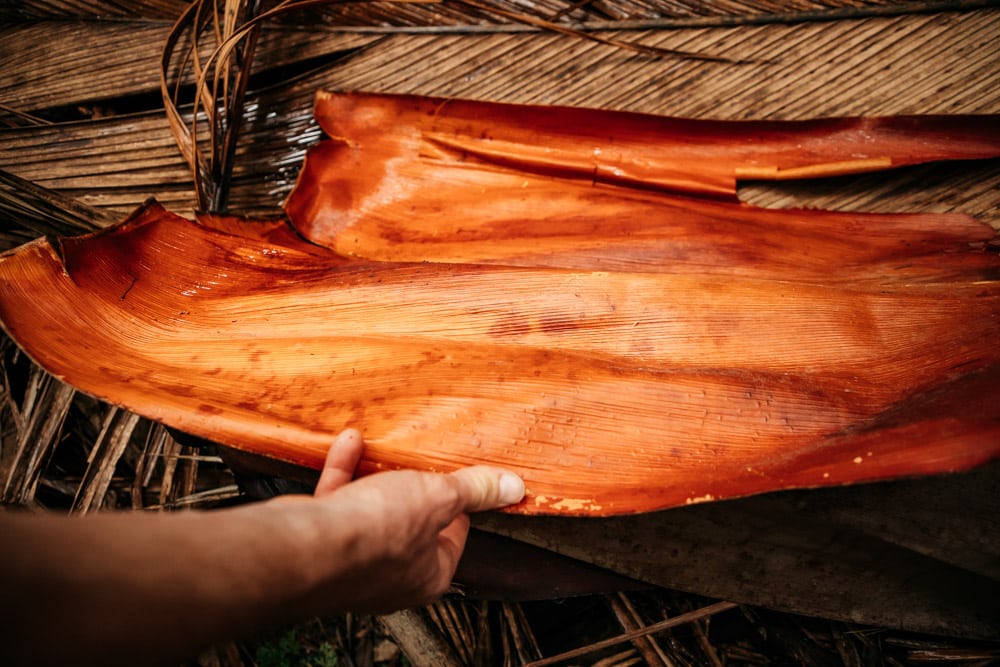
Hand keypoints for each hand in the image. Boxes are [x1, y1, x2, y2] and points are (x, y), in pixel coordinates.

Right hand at [293, 429, 525, 613]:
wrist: (305, 547)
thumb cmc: (375, 534)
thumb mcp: (438, 498)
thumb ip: (474, 490)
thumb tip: (511, 487)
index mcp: (426, 575)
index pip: (454, 540)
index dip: (460, 506)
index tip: (460, 480)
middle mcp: (389, 575)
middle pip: (411, 523)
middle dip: (412, 487)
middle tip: (418, 459)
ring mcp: (353, 560)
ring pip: (371, 511)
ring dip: (376, 475)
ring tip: (383, 447)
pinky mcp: (322, 541)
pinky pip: (338, 501)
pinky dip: (345, 470)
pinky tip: (351, 441)